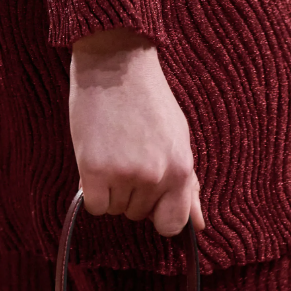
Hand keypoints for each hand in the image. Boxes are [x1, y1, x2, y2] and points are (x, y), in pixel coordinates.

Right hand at [69, 29, 203, 236]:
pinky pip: (94, 206)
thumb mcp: (178, 141)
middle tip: (128, 156)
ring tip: (113, 152)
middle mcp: (155, 176)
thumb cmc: (149, 103)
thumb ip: (188, 186)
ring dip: (110, 189)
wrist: (116, 65)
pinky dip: (92, 191)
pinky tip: (97, 162)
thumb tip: (198, 225)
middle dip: (132, 194)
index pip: (172, 224)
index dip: (158, 214)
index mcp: (181, 170)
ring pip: (115, 209)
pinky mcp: (94, 170)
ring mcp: (124, 174)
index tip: (150, 197)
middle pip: (138, 215)